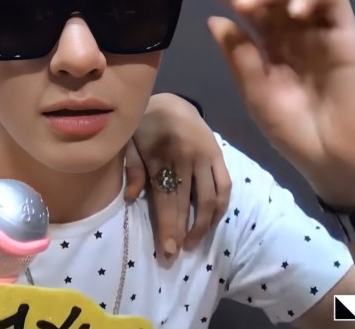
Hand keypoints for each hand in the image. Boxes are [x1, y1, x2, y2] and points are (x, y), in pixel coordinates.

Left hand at [125, 93, 230, 259]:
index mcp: (161, 155)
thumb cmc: (143, 124)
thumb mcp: (128, 141)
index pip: (166, 199)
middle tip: (177, 254)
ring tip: (192, 243)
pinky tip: (211, 222)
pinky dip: (220, 207)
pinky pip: (225, 186)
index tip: (167, 251)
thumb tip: (132, 198)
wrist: (169, 100)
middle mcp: (186, 158)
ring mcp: (206, 156)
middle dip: (182, 232)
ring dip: (203, 224)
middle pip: (186, 203)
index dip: (168, 227)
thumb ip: (132, 168)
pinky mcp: (219, 155)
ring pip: (209, 198)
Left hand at [205, 0, 354, 206]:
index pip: (251, 3)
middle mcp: (294, 32)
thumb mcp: (255, 92)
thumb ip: (239, 56)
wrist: (330, 158)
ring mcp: (320, 32)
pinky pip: (333, 0)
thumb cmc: (292, 131)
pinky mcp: (346, 36)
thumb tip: (214, 19)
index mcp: (270, 44)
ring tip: (246, 3)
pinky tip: (291, 10)